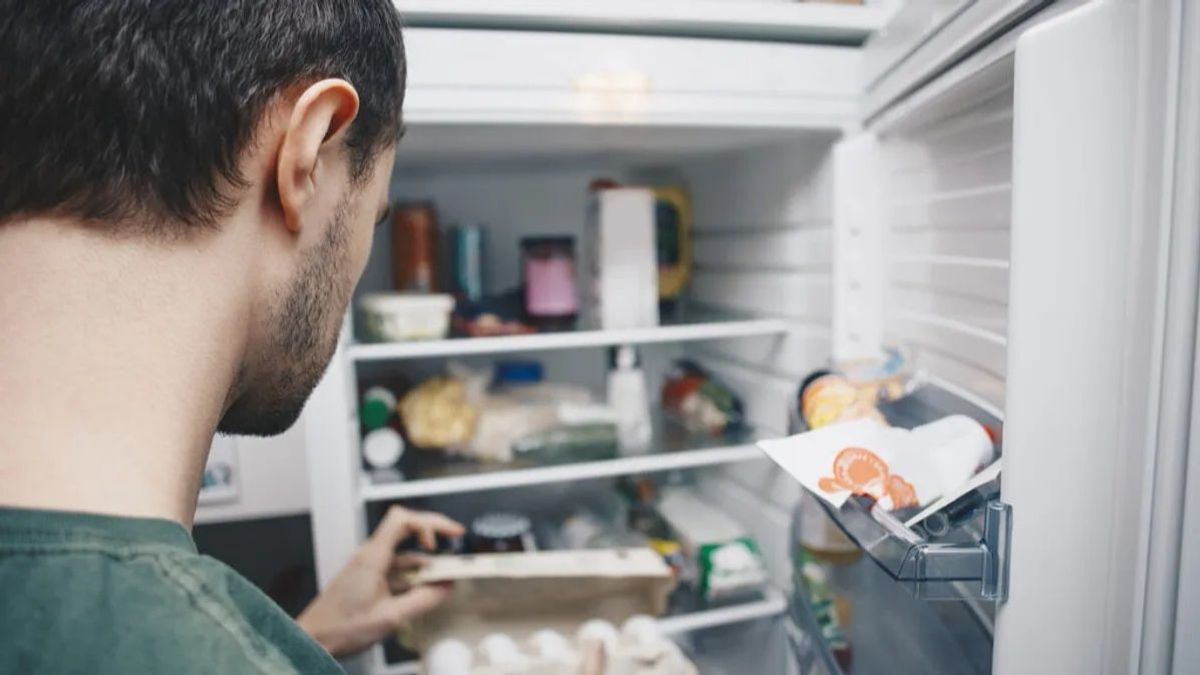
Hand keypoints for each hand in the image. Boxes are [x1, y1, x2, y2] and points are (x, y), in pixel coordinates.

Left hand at [297, 506, 464, 657]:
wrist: (313, 640)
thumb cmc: (340, 628)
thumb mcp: (390, 617)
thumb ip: (423, 600)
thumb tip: (447, 587)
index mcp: (373, 557)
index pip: (403, 520)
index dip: (430, 522)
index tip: (451, 533)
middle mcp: (370, 555)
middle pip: (406, 529)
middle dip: (433, 534)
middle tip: (455, 539)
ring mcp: (369, 566)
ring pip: (404, 553)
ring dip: (425, 561)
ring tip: (444, 577)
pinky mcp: (368, 578)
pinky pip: (396, 569)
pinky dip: (413, 575)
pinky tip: (424, 589)